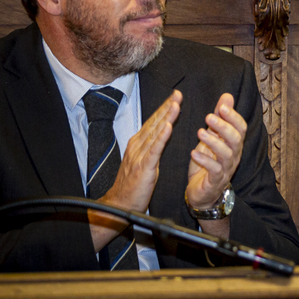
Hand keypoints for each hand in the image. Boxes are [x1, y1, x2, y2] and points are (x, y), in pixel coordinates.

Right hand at [92, 90, 179, 249]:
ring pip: (155, 133)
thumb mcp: (144, 160)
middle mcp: (137, 146)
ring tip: (175, 104)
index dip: (164, 108)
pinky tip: (167, 127)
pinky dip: (161, 137)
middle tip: (178, 94)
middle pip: (154, 123)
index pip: (153, 122)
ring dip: (166, 117)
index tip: (175, 96)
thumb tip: (162, 132)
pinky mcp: (143, 167)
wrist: (120, 204)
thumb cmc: (133, 184)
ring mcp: (139, 156)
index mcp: (138, 143)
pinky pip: (154, 150)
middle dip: (167, 107)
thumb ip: (152, 146)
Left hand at [186, 92, 245, 211]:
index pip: (241, 128)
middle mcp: (233, 156)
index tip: (222, 106)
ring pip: (226, 154)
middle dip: (224, 127)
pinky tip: (193, 153)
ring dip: (214, 142)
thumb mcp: (212, 137)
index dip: (234, 117)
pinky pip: (214, 171)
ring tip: (200, 132)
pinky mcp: (215, 181)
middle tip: (209, 116)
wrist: (202, 192)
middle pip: (236, 140)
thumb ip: (220, 118)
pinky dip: (205, 161)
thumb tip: (227, 95)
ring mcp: (226, 169)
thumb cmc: (207, 162)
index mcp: (233, 144)